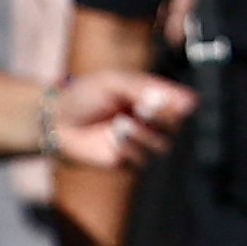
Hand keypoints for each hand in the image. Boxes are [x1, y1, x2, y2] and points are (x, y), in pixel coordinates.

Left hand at [42, 71, 196, 170]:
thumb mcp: (117, 82)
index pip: (181, 104)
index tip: (177, 102)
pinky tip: (114, 137)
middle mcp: (151, 122)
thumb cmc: (86, 95)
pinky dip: (130, 148)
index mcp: (152, 98)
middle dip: (162, 118)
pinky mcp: (128, 163)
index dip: (180, 104)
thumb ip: (149, 89)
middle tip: (143, 107)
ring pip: (161, 146)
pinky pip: (142, 161)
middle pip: (176, 126)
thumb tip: (189, 100)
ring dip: (143, 134)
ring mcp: (140, 143)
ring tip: (120, 123)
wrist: (56, 120)